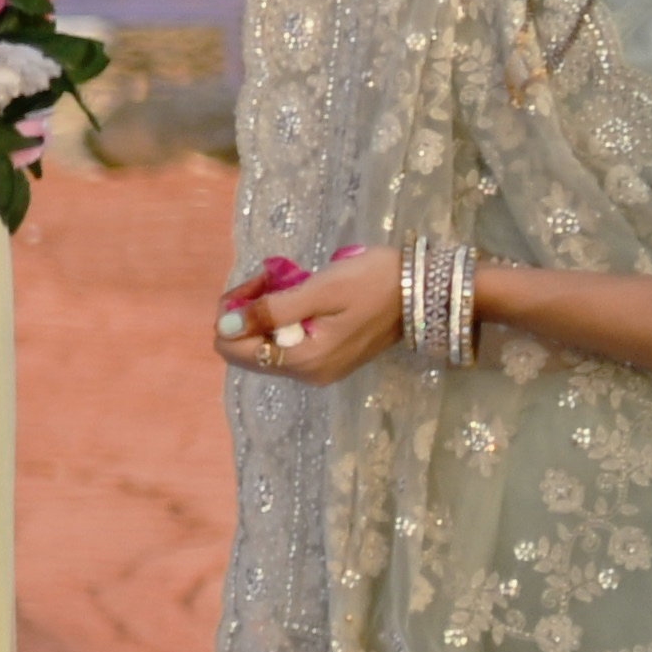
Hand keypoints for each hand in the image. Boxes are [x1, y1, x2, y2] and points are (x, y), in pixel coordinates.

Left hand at [217, 249, 409, 385]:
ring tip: (284, 280)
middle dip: (246, 312)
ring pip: (266, 343)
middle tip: (268, 278)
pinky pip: (288, 341)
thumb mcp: (320, 290)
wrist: (426, 291)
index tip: (255, 283)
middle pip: (247, 348)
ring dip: (264, 311)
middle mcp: (307, 373)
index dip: (231, 314)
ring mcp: (319, 368)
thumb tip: (225, 325)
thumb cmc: (374, 284)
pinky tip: (297, 293)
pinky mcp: (329, 358)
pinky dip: (283, 317)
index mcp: (304, 361)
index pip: (233, 349)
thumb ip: (271, 310)